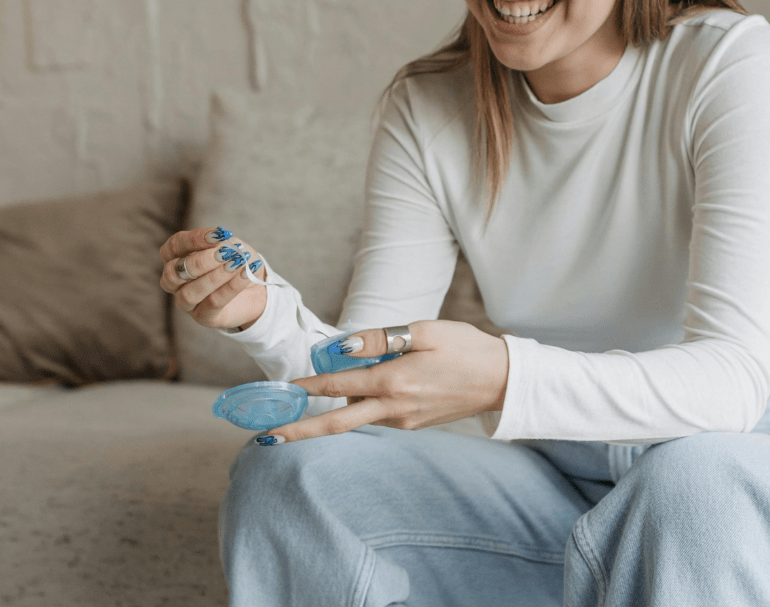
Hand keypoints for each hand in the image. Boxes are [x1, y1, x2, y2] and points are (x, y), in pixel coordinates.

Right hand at [159, 226, 267, 329]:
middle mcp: (175, 281)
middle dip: (201, 262)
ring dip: (214, 277)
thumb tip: (220, 243)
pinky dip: (230, 288)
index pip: (175, 246)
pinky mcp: (203, 316)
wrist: (256, 287)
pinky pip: (212, 303)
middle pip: (174, 272)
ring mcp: (186, 301)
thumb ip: (222, 243)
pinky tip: (244, 275)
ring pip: (190, 293)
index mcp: (176, 257)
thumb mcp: (232, 246)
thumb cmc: (236, 261)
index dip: (194, 240)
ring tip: (236, 264)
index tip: (218, 235)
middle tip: (226, 253)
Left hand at [264, 320, 508, 442]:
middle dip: (299, 430)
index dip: (306, 386)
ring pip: (357, 416)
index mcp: (393, 381)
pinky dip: (360, 404)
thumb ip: (379, 338)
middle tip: (266, 437)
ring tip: (316, 392)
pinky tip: (366, 386)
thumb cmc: (466, 348)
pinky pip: (376, 414)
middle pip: (335, 423)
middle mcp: (393, 408)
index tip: (279, 389)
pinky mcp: (412, 424)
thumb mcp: (424, 331)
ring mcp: (402, 421)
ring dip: (333, 409)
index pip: (337, 385)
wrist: (503, 381)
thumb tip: (340, 346)